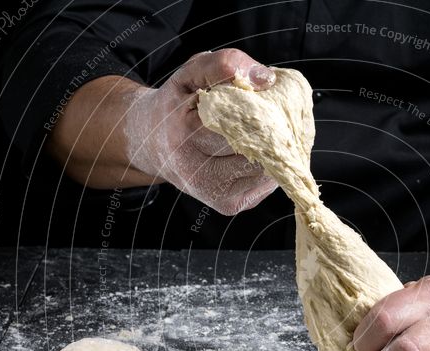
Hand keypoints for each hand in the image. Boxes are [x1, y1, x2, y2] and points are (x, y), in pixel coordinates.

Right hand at [125, 48, 277, 213]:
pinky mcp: (228, 205)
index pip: (243, 123)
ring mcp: (213, 193)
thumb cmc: (178, 105)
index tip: (268, 94)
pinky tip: (258, 152)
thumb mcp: (190, 73)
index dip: (263, 109)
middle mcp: (196, 170)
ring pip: (267, 169)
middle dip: (273, 130)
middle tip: (274, 113)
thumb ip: (223, 65)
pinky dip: (270, 166)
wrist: (153, 144)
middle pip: (259, 149)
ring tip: (265, 133)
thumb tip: (265, 78)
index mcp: (186, 133)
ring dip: (275, 150)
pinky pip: (266, 184)